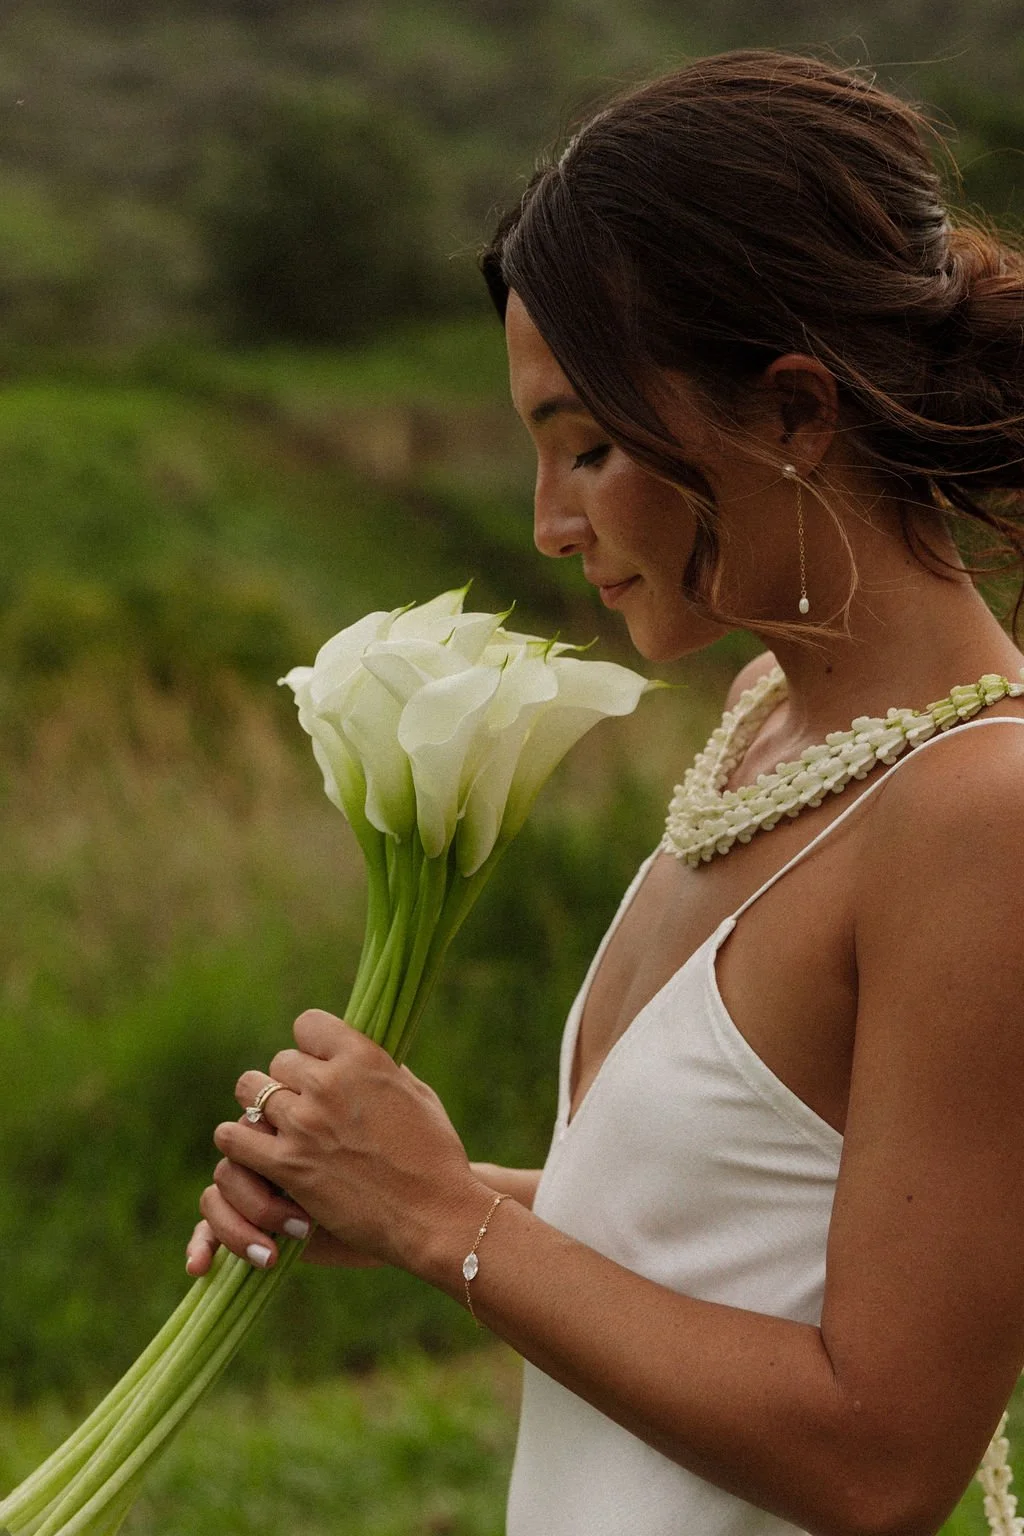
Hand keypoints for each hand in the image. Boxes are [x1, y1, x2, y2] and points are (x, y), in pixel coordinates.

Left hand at [210, 1009, 485, 1274]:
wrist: (434, 1214)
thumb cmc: (435, 1155)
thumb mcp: (417, 1094)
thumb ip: (381, 1069)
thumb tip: (358, 1056)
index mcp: (363, 1057)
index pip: (308, 1025)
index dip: (312, 1046)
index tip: (321, 1065)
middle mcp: (329, 1083)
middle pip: (280, 1062)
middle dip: (291, 1082)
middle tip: (306, 1108)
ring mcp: (304, 1123)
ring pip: (252, 1091)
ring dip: (263, 1107)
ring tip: (277, 1127)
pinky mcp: (288, 1164)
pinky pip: (235, 1137)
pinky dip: (240, 1141)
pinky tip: (255, 1150)